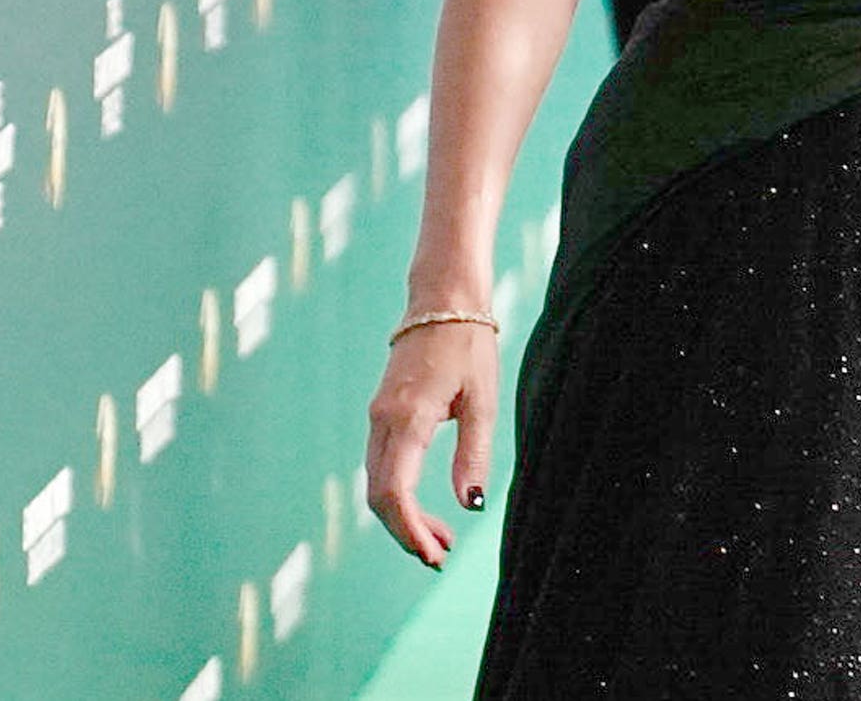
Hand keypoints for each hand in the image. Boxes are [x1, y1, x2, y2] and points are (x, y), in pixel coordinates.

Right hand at [364, 321, 499, 568]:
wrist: (442, 301)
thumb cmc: (470, 345)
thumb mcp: (484, 401)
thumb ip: (473, 454)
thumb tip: (469, 505)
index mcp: (407, 418)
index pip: (394, 492)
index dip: (408, 530)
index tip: (432, 554)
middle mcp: (382, 422)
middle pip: (379, 497)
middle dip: (406, 533)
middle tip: (441, 558)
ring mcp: (377, 418)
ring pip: (378, 485)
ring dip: (404, 518)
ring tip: (442, 541)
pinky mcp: (382, 416)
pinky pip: (383, 467)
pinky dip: (401, 496)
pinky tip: (429, 509)